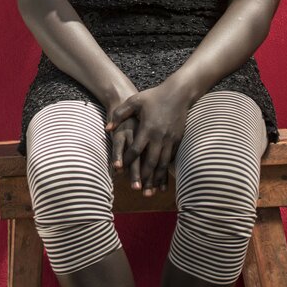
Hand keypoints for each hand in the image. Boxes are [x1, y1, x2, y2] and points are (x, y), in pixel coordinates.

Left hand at [106, 81, 192, 195]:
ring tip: (150, 192)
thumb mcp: (134, 101)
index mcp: (147, 128)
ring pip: (162, 164)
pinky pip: (171, 160)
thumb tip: (107, 128)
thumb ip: (120, 114)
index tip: (121, 170)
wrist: (178, 94)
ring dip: (156, 179)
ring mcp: (170, 140)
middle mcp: (159, 136)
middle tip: (137, 190)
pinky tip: (163, 182)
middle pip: (150, 161)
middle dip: (144, 177)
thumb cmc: (154, 96)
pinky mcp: (178, 141)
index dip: (128, 161)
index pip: (136, 149)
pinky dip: (166, 172)